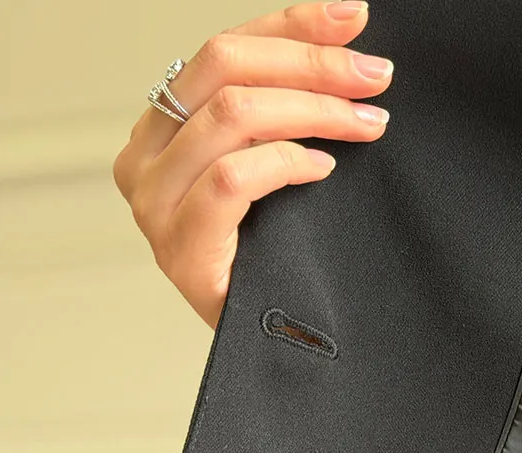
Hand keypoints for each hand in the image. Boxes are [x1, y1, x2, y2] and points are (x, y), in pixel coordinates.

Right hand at [112, 2, 392, 328]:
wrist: (272, 350)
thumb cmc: (275, 260)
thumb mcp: (274, 172)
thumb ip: (283, 115)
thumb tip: (347, 45)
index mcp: (162, 129)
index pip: (225, 50)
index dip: (294, 25)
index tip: (356, 17)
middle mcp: (145, 160)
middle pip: (224, 69)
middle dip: (312, 64)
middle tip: (376, 76)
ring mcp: (154, 206)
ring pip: (233, 116)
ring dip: (314, 111)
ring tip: (367, 123)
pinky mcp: (179, 249)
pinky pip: (233, 179)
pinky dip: (286, 163)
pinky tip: (324, 168)